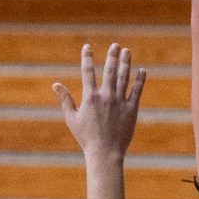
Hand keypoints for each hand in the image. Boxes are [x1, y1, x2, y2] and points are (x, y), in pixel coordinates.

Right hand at [54, 44, 145, 158]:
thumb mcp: (72, 118)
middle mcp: (106, 96)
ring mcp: (119, 102)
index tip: (88, 47)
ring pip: (124, 77)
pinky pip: (136, 91)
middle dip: (112, 56)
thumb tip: (55, 85)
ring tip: (127, 51)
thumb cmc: (86, 137)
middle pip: (109, 70)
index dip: (87, 57)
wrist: (105, 153)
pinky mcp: (131, 109)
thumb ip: (65, 100)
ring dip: (126, 63)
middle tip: (115, 45)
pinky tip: (142, 71)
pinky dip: (140, 80)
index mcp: (90, 97)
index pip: (88, 72)